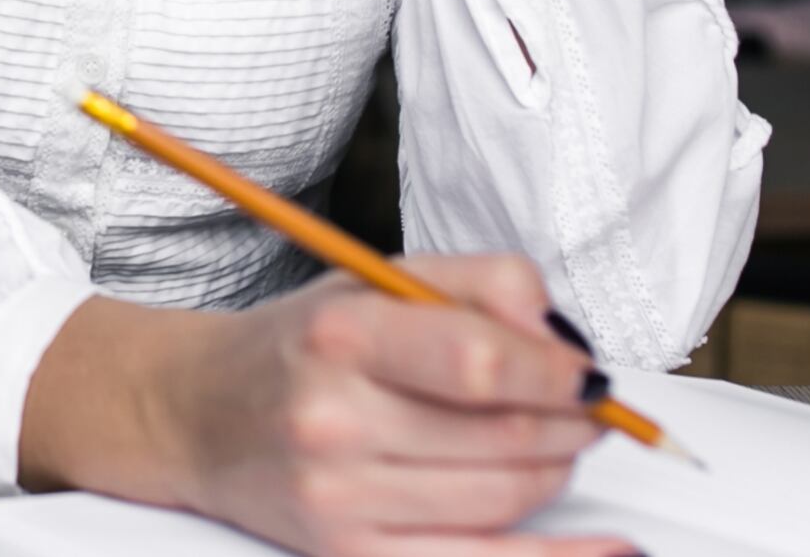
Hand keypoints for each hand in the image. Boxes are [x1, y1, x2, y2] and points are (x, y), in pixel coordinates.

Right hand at [23, 255, 628, 556]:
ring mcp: (340, 498)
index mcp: (341, 335)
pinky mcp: (350, 554)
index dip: (558, 373)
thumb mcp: (377, 280)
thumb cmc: (300, 345)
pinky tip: (612, 549)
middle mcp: (334, 420)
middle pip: (503, 436)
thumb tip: (562, 337)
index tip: (586, 374)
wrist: (197, 415)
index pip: (480, 361)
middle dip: (570, 422)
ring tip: (552, 442)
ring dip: (554, 469)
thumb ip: (481, 283)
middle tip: (584, 408)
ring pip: (502, 496)